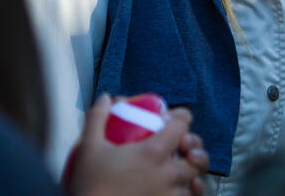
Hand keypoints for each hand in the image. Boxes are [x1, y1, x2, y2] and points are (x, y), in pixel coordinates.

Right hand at [68, 95, 209, 195]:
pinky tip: (183, 188)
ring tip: (183, 168)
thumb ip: (97, 118)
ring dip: (192, 172)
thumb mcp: (88, 148)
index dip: (181, 117)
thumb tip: (107, 98)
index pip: (181, 126)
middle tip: (182, 145)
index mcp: (153, 152)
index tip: (173, 118)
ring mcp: (170, 195)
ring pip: (195, 181)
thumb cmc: (90, 185)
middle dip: (193, 147)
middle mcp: (168, 174)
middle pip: (196, 156)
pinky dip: (190, 192)